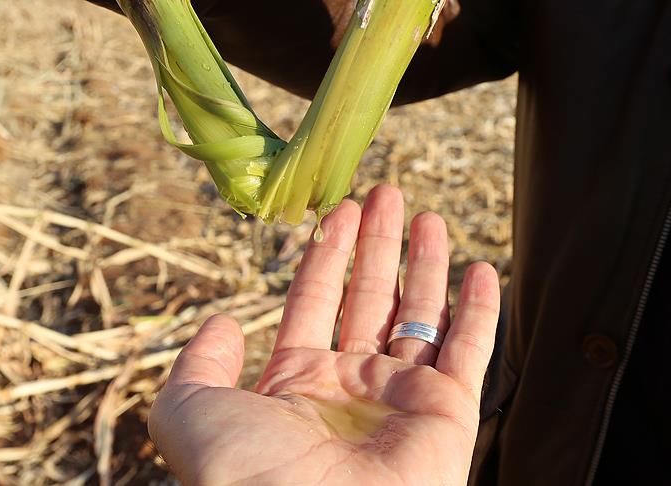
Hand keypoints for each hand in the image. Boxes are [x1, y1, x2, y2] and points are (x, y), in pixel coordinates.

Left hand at [149, 185, 500, 484]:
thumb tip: (220, 324)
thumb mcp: (188, 413)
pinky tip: (482, 269)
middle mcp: (352, 386)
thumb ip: (198, 364)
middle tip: (386, 193)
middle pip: (369, 296)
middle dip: (377, 243)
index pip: (316, 298)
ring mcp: (402, 398)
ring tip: (428, 216)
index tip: (340, 208)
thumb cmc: (247, 476)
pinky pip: (471, 351)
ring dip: (426, 265)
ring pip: (421, 315)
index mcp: (296, 381)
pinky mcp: (449, 412)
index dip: (328, 252)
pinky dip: (482, 311)